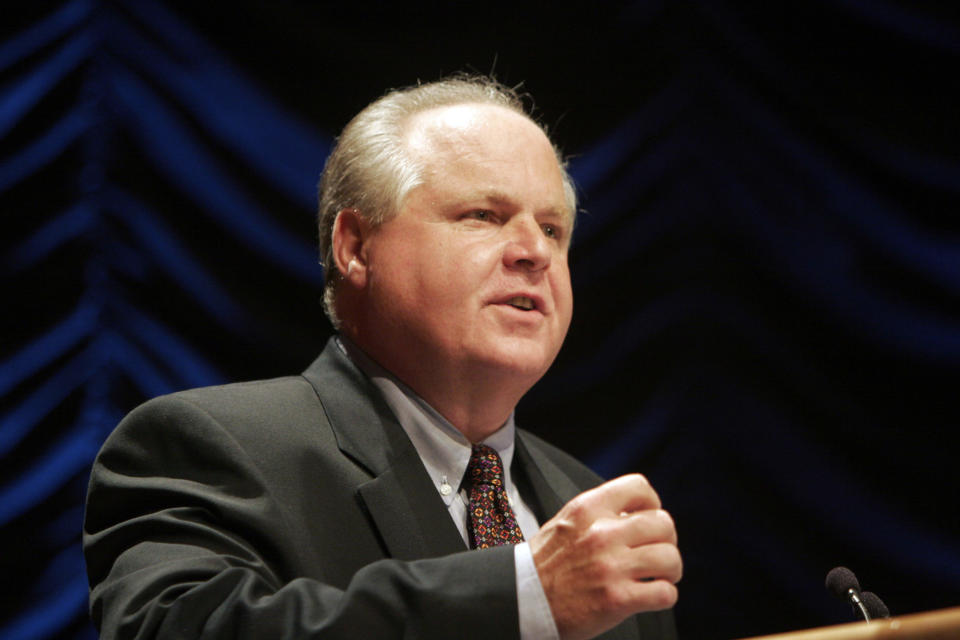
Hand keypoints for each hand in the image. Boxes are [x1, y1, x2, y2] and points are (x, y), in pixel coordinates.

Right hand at [529, 474, 681, 639]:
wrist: (521, 601)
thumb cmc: (544, 565)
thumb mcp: (565, 522)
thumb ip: (598, 514)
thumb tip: (635, 514)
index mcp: (587, 509)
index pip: (640, 487)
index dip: (652, 504)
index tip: (648, 520)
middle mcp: (601, 533)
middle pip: (663, 523)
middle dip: (666, 540)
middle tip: (658, 552)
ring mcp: (610, 567)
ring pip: (670, 558)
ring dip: (670, 570)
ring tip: (659, 576)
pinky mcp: (617, 599)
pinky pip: (665, 593)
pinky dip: (664, 596)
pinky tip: (650, 596)